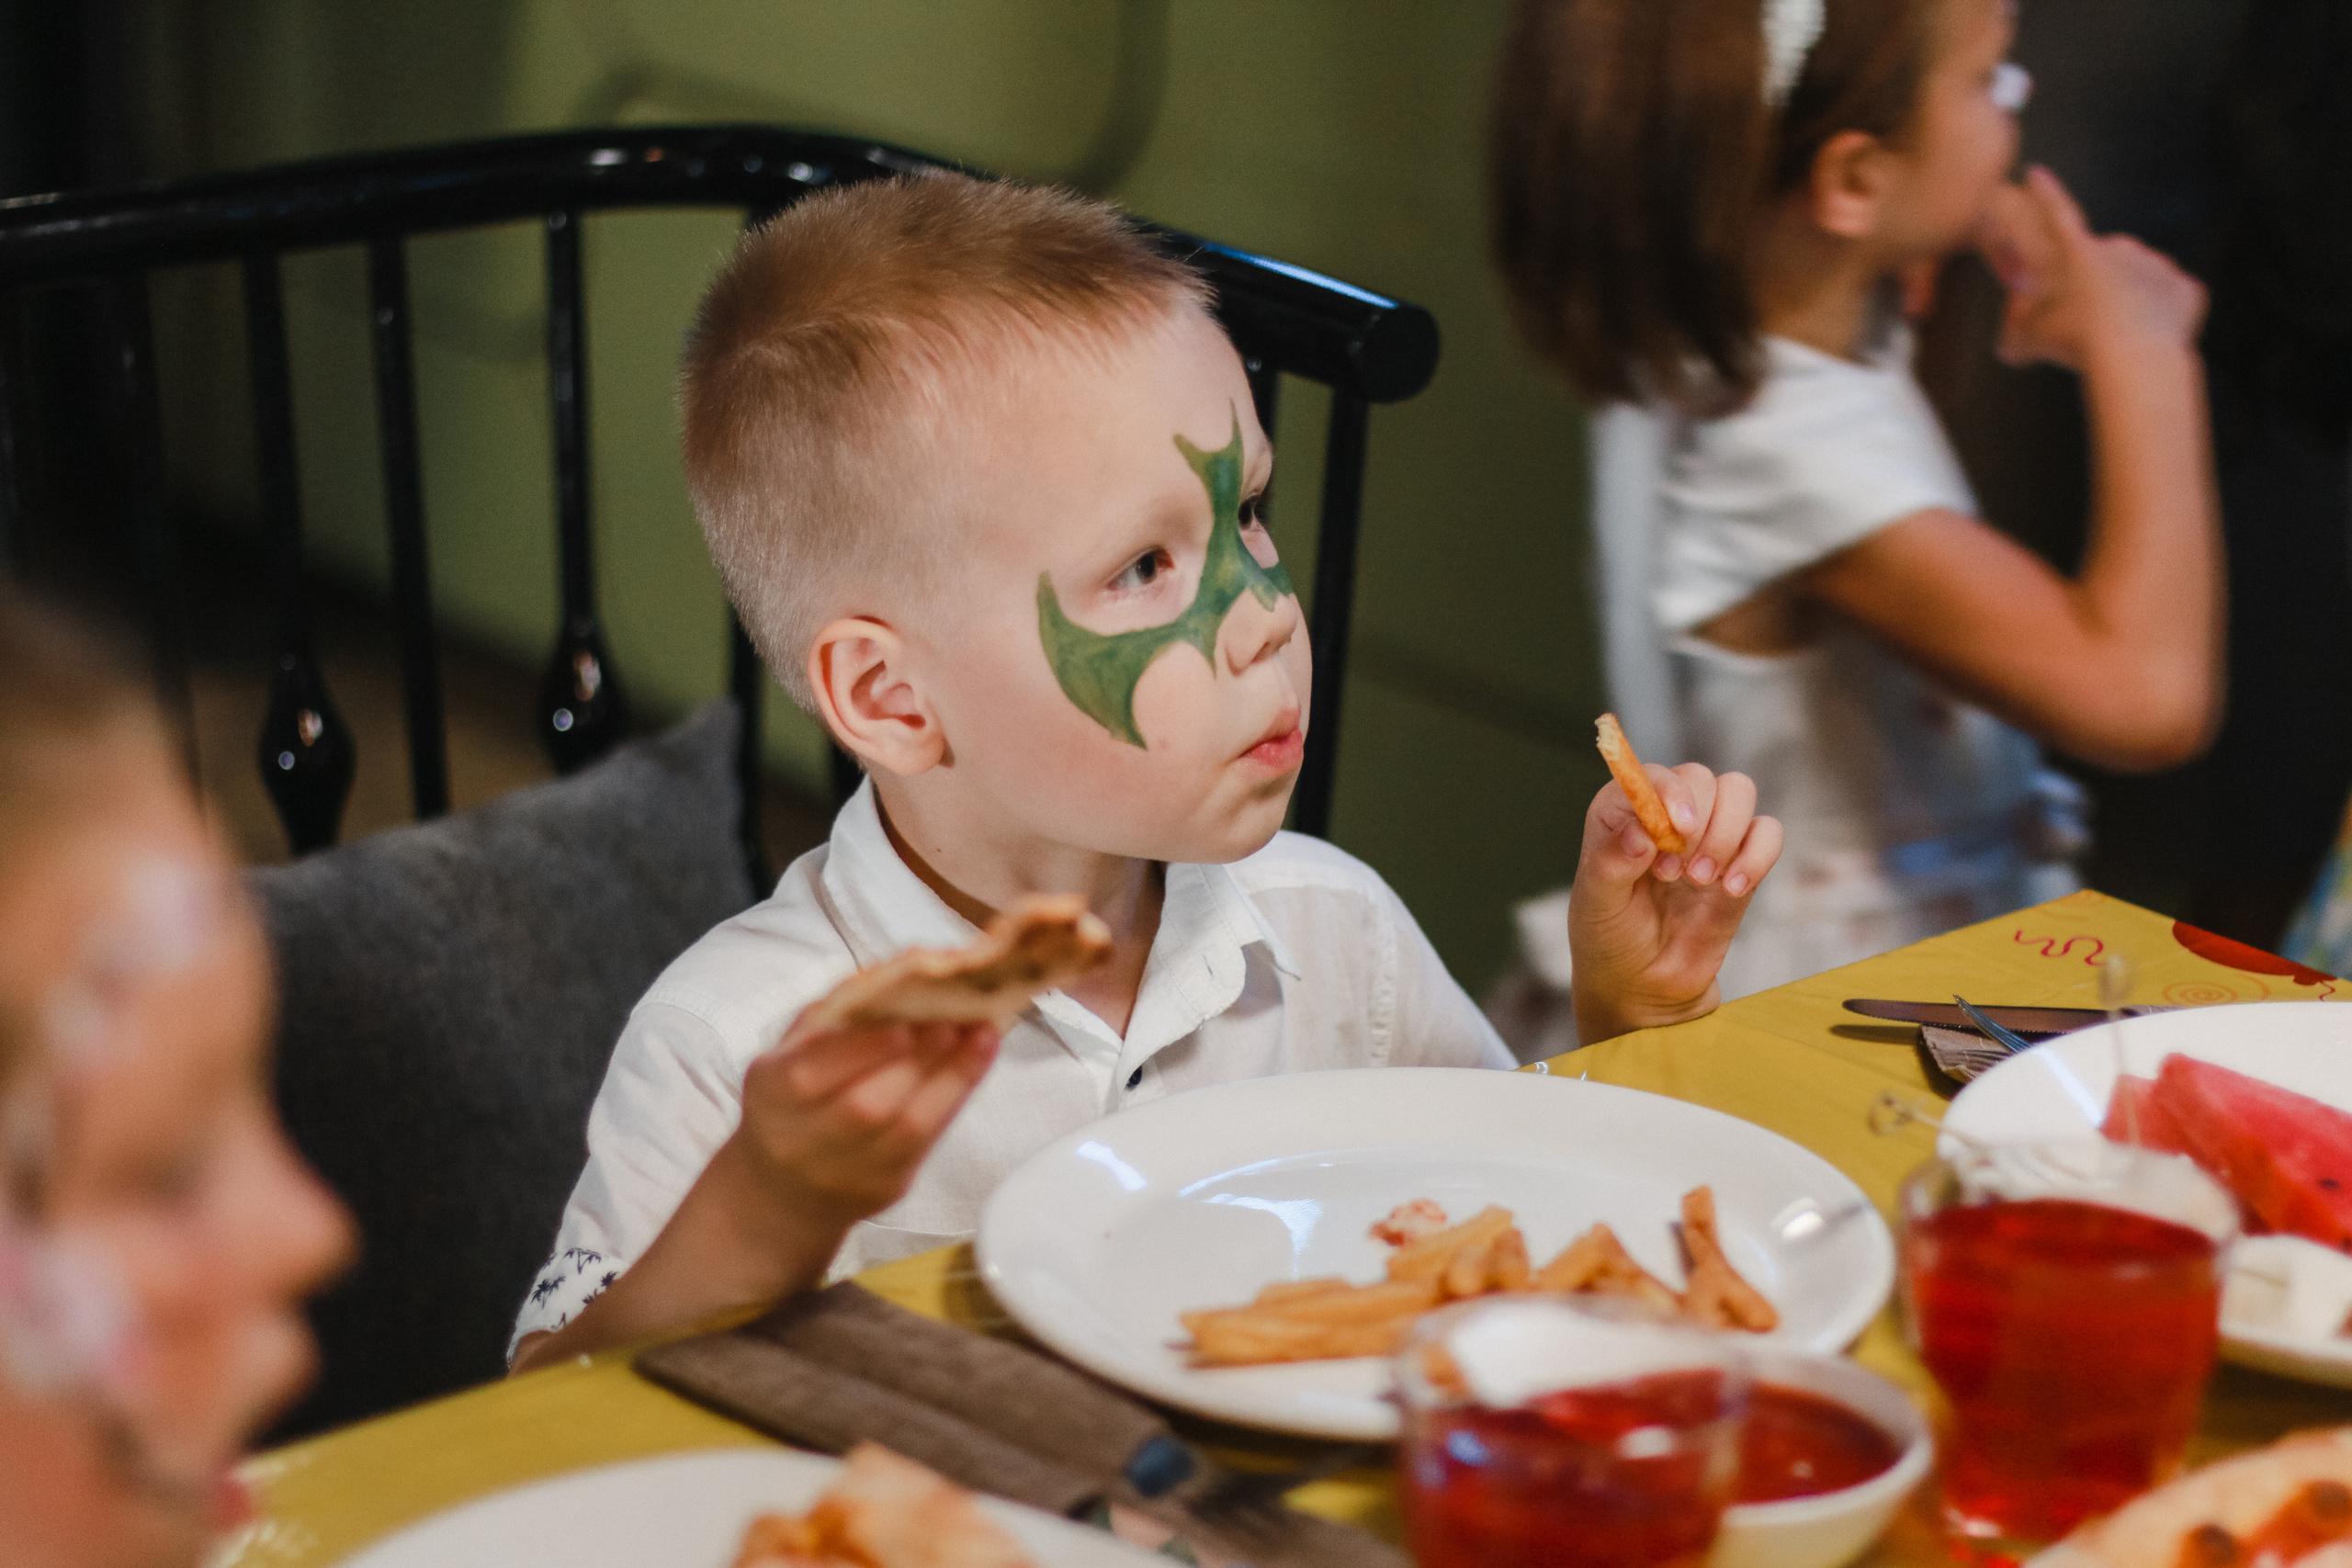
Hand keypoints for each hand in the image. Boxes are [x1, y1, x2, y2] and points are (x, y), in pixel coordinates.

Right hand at [723, 1015, 1000, 1232]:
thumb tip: (903, 965)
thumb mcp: (793, 1051)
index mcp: (770, 1093)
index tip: (902, 1023)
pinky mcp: (888, 1185)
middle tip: (955, 1021)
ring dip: (953, 1075)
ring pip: (908, 1129)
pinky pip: (930, 1141)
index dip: (861, 1051)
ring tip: (982, 1034)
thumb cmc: (794, 1100)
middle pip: (864, 1107)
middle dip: (917, 1060)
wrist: (783, 1189)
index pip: (811, 1075)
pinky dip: (959, 1093)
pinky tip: (980, 1058)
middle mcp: (802, 1140)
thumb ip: (840, 1011)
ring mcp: (847, 1172)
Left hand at [1567, 764, 1781, 1044]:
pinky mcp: (1740, 863)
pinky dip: (1758, 855)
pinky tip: (1730, 888)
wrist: (1644, 987)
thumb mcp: (1596, 905)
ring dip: (1727, 834)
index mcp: (1620, 814)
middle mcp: (1665, 816)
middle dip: (1699, 821)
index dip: (1670, 792)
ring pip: (1739, 793)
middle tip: (1673, 873)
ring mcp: (1706, 837)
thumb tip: (1640, 832)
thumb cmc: (1609, 939)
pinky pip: (1768, 832)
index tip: (1677, 828)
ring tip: (1700, 881)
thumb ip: (1611, 864)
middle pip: (1701, 778)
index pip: (1653, 776)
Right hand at [1978, 167, 2205, 371]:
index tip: (2037, 172)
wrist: (2135, 357)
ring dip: (2130, 299)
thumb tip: (2008, 345)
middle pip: (2105, 260)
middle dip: (2097, 281)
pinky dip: (2160, 316)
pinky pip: (2171, 299)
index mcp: (2080, 252)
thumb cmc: (2077, 342)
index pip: (2056, 215)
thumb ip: (2018, 332)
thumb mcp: (2030, 338)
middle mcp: (2121, 248)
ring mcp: (2158, 266)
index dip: (2045, 194)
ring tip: (2120, 336)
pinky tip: (2148, 337)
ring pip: (2141, 279)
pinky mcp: (2186, 289)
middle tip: (2088, 318)